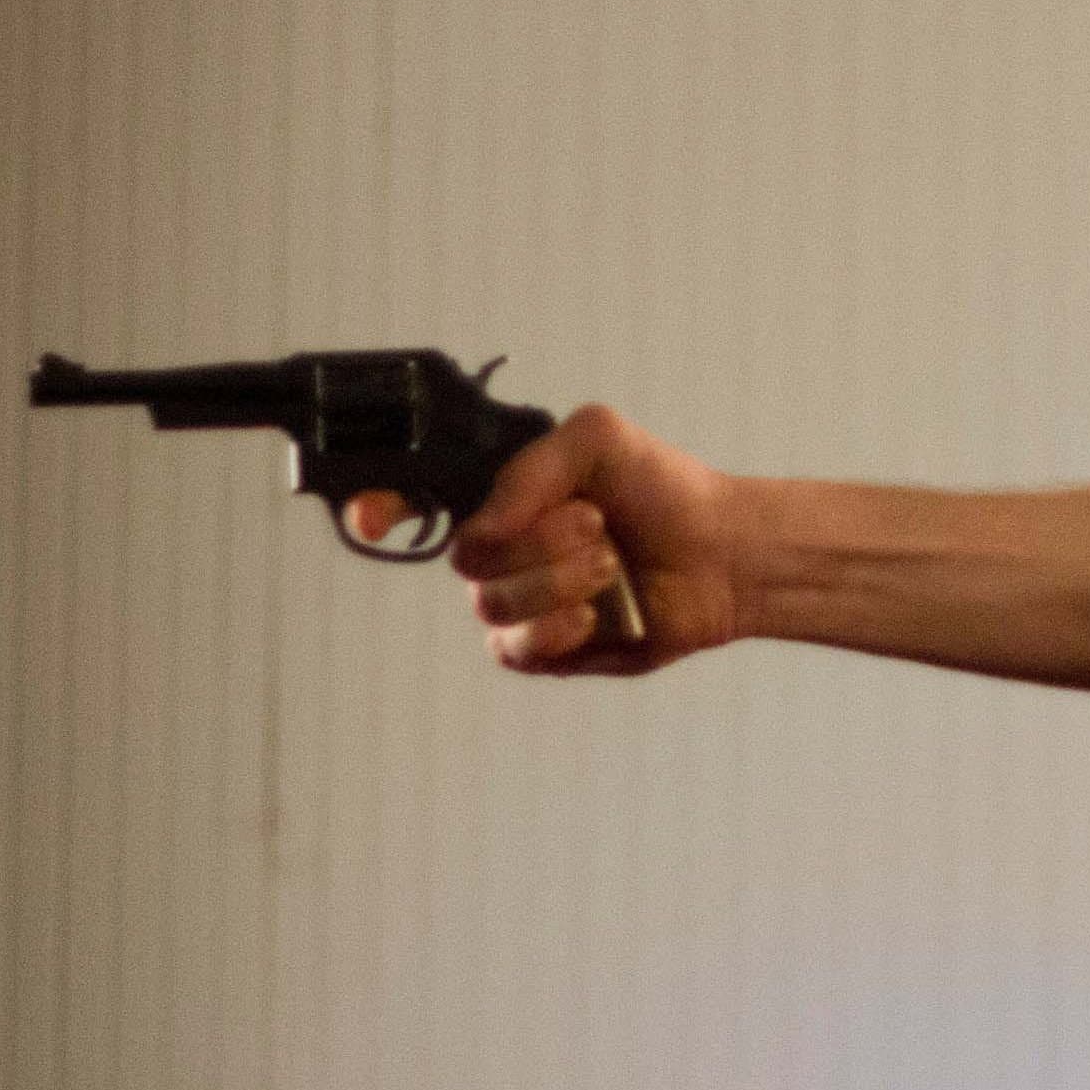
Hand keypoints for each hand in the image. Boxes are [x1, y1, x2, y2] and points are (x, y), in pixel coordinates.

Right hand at [350, 404, 736, 673]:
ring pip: (490, 604)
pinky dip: (557, 628)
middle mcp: (498, 549)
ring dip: (556, 579)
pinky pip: (516, 649)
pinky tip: (596, 614)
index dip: (377, 508)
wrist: (721, 552)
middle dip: (534, 539)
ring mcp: (519, 602)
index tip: (368, 517)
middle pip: (461, 556)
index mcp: (497, 493)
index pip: (412, 500)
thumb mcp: (597, 439)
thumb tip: (483, 525)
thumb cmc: (662, 488)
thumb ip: (530, 468)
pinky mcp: (547, 650)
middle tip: (597, 523)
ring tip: (611, 562)